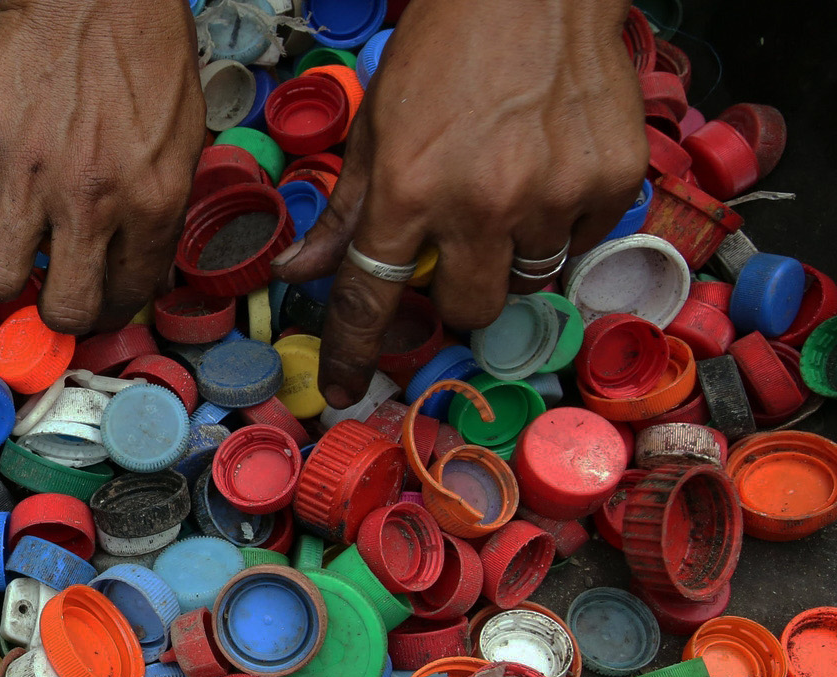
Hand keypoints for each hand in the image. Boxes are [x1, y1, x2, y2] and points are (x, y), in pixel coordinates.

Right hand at [0, 0, 207, 333]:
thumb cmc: (145, 50)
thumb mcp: (184, 138)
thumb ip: (159, 205)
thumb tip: (133, 262)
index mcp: (155, 200)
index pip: (128, 294)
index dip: (108, 305)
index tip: (95, 297)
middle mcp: (92, 199)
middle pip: (61, 309)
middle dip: (56, 308)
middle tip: (50, 286)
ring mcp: (28, 172)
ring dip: (1, 269)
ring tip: (8, 242)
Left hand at [271, 0, 646, 406]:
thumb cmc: (445, 51)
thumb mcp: (375, 128)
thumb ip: (347, 211)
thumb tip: (297, 272)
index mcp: (411, 189)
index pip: (371, 298)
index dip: (352, 353)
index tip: (344, 390)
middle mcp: (484, 203)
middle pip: (469, 310)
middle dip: (457, 294)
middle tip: (458, 249)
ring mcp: (555, 194)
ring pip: (530, 282)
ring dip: (511, 259)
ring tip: (506, 194)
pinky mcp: (612, 180)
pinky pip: (582, 243)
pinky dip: (563, 225)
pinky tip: (549, 172)